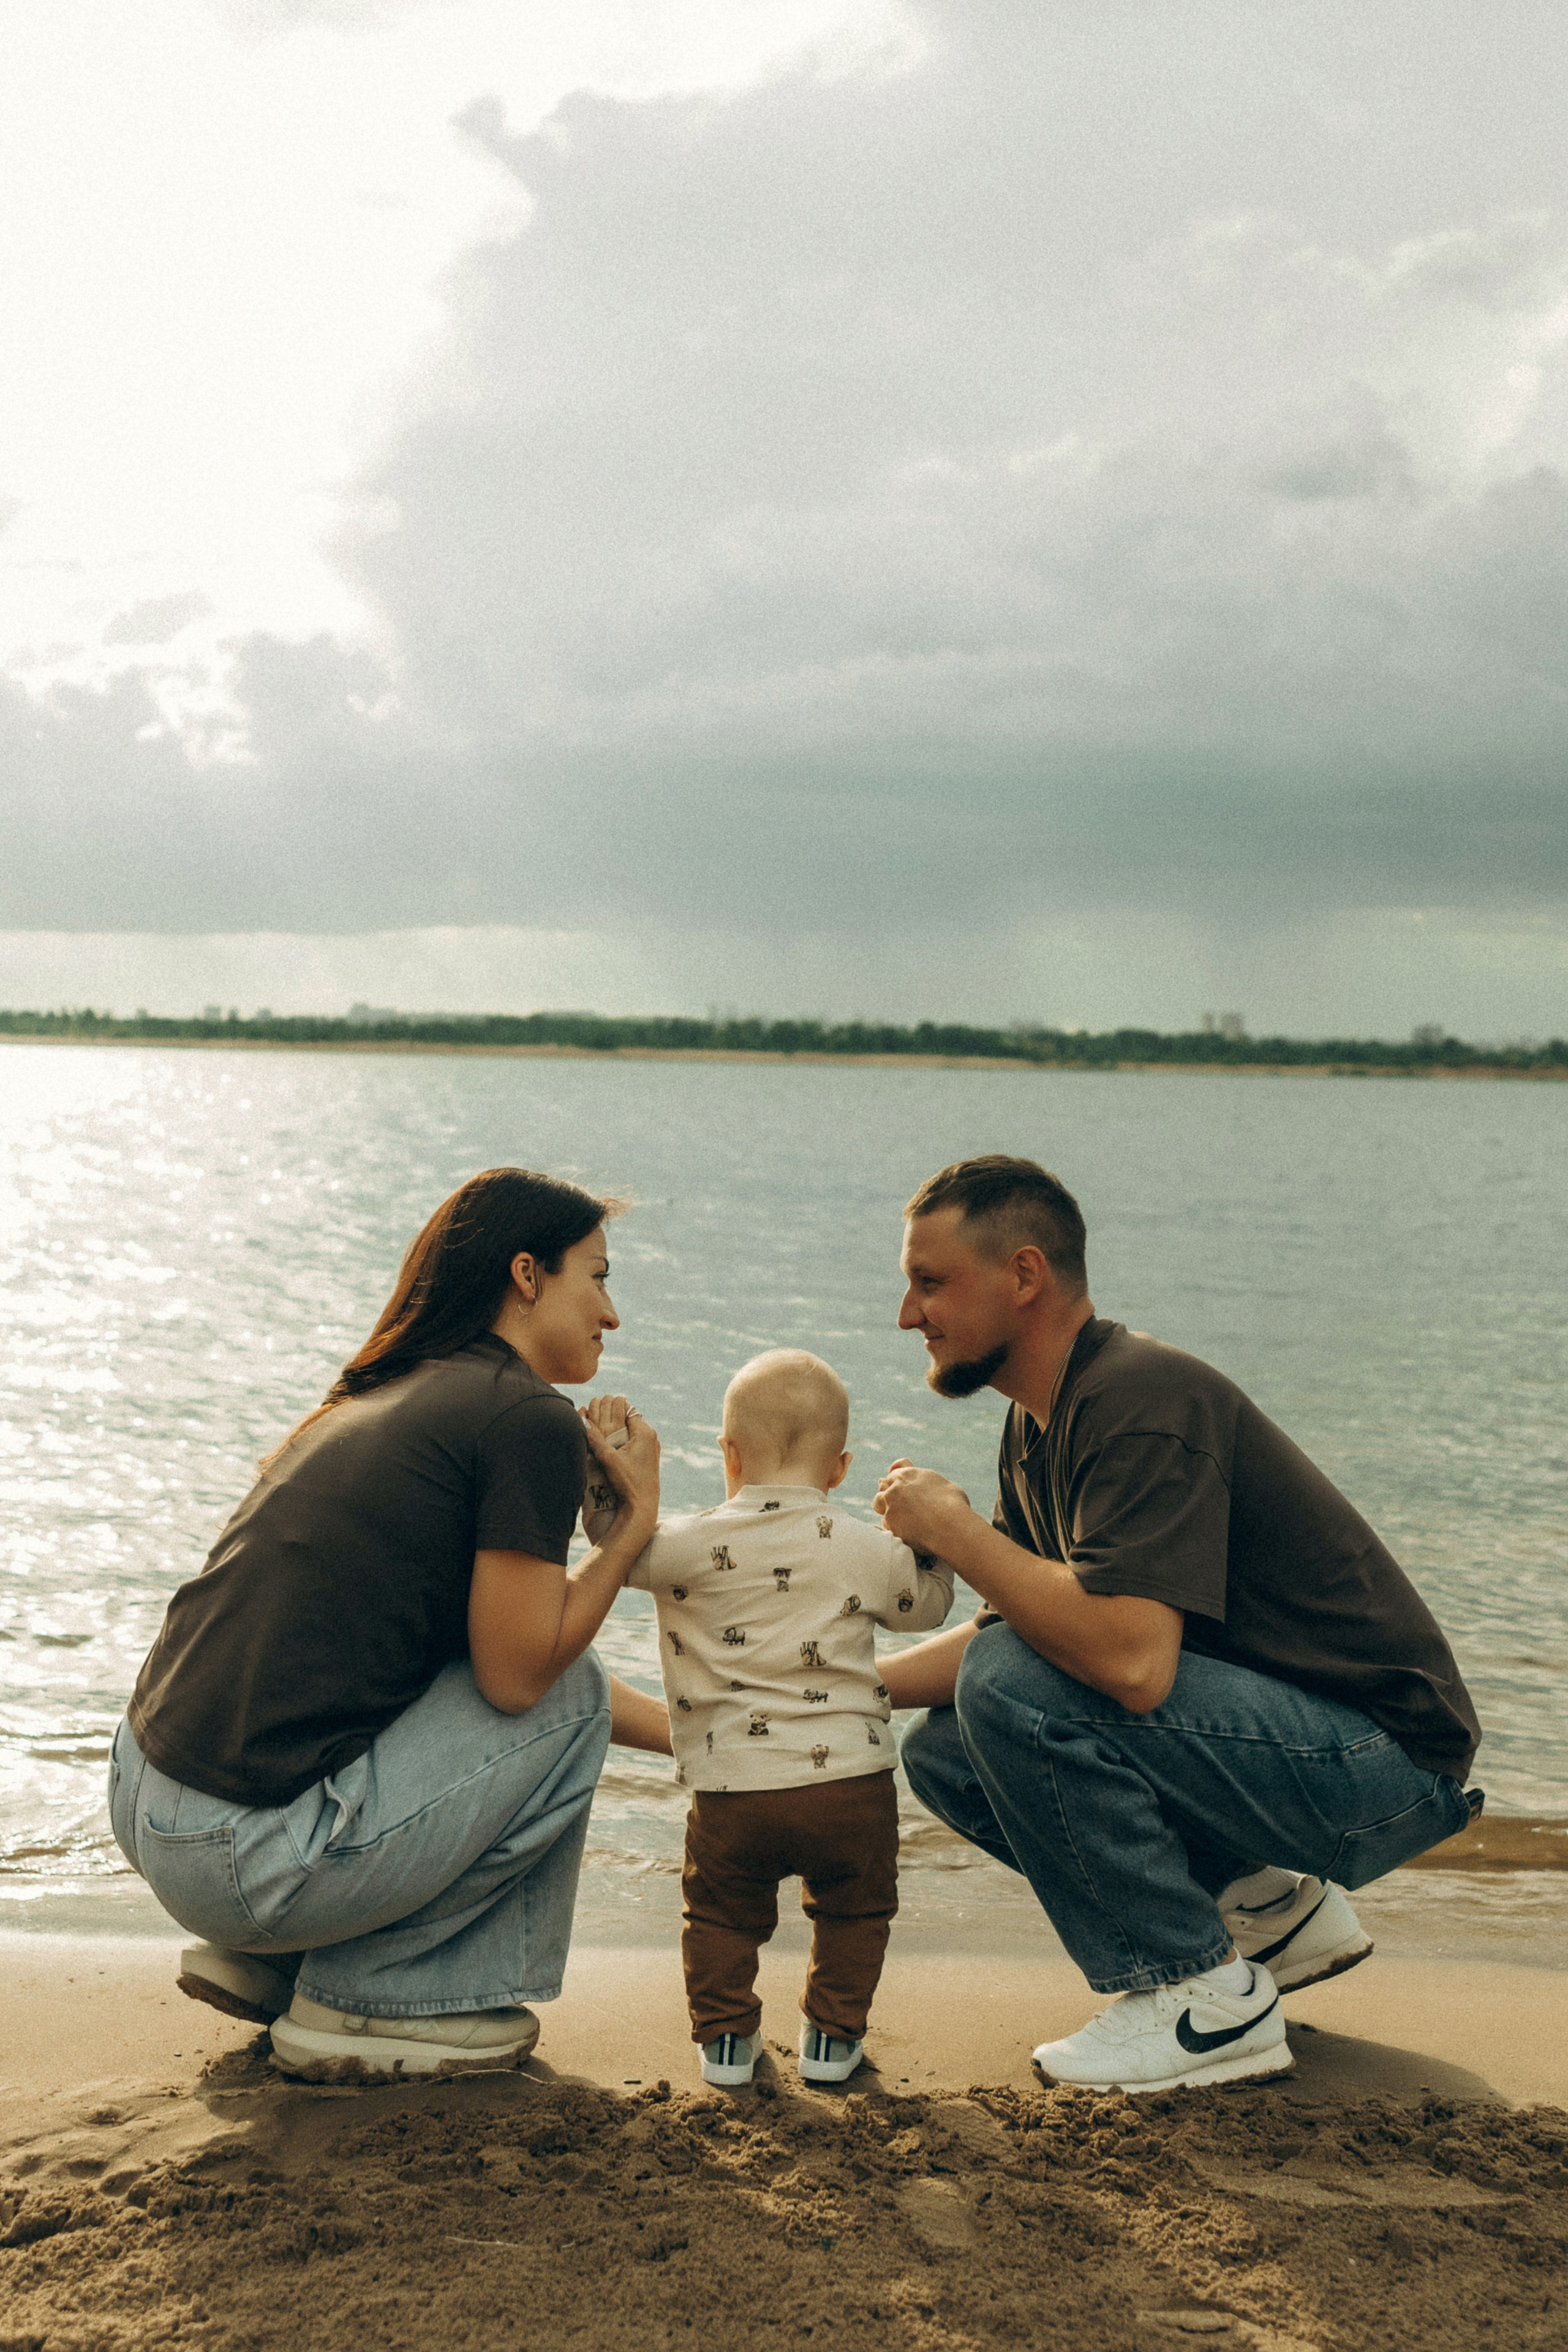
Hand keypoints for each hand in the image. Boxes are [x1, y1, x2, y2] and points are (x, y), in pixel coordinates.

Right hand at [582, 1403, 659, 1532]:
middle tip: (595, 1424)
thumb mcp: (608, 1458)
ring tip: (601, 1437)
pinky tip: (610, 1450)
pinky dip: (622, 1442)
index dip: (609, 1409)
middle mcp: (651, 1437)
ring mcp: (651, 1448)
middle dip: (611, 1419)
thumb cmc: (627, 1482)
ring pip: (630, 1431)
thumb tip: (582, 1420)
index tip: (595, 1413)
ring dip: (616, 1431)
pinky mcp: (649, 1458)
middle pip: (628, 1418)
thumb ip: (594, 1438)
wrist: (642, 1506)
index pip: (625, 1408)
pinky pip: (634, 1442)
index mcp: (645, 1432)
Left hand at [874, 1458, 970, 1550]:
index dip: (896, 1482)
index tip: (898, 1489)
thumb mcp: (946, 1486)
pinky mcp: (889, 1524)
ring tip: (900, 1518)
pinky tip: (906, 1533)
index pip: (894, 1474)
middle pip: (882, 1487)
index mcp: (909, 1474)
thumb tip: (936, 1489)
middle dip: (887, 1494)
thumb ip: (933, 1485)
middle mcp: (895, 1488)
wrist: (950, 1526)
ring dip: (886, 1510)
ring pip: (878, 1505)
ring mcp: (890, 1505)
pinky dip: (894, 1528)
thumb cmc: (954, 1506)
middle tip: (896, 1504)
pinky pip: (885, 1525)